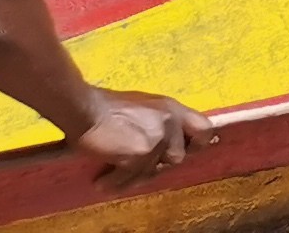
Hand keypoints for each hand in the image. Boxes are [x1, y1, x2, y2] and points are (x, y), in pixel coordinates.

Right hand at [74, 88, 213, 186]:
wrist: (84, 108)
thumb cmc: (107, 106)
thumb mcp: (145, 107)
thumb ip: (160, 122)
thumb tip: (166, 142)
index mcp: (173, 109)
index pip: (204, 129)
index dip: (197, 144)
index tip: (185, 151)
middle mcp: (170, 124)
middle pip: (178, 157)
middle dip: (158, 163)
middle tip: (138, 165)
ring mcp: (156, 140)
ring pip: (154, 171)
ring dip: (135, 175)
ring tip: (116, 174)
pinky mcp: (140, 155)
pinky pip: (129, 178)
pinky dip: (114, 182)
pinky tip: (102, 181)